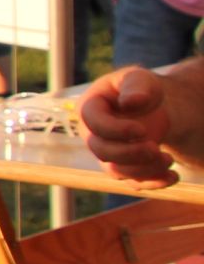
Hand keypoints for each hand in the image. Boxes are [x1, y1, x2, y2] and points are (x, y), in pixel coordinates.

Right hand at [80, 66, 181, 189]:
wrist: (154, 108)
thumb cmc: (142, 90)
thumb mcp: (142, 80)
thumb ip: (136, 87)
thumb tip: (128, 103)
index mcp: (89, 108)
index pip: (93, 123)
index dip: (115, 130)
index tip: (142, 130)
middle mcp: (93, 134)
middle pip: (102, 151)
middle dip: (129, 153)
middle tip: (155, 148)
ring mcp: (107, 153)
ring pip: (116, 171)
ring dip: (143, 170)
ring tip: (169, 159)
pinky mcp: (124, 168)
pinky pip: (133, 182)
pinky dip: (153, 182)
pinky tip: (173, 176)